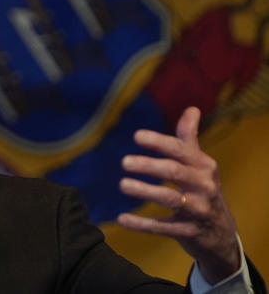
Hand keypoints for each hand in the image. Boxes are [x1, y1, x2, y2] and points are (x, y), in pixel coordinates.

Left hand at [117, 106, 239, 283]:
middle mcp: (204, 186)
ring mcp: (198, 211)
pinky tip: (121, 218)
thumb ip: (189, 139)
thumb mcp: (199, 165)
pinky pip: (163, 227)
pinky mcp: (188, 232)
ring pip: (170, 199)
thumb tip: (192, 109)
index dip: (159, 142)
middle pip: (174, 172)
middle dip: (149, 166)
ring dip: (145, 191)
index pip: (180, 150)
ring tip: (122, 184)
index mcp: (204, 166)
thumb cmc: (203, 190)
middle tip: (124, 162)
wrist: (221, 233)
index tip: (136, 136)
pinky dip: (141, 224)